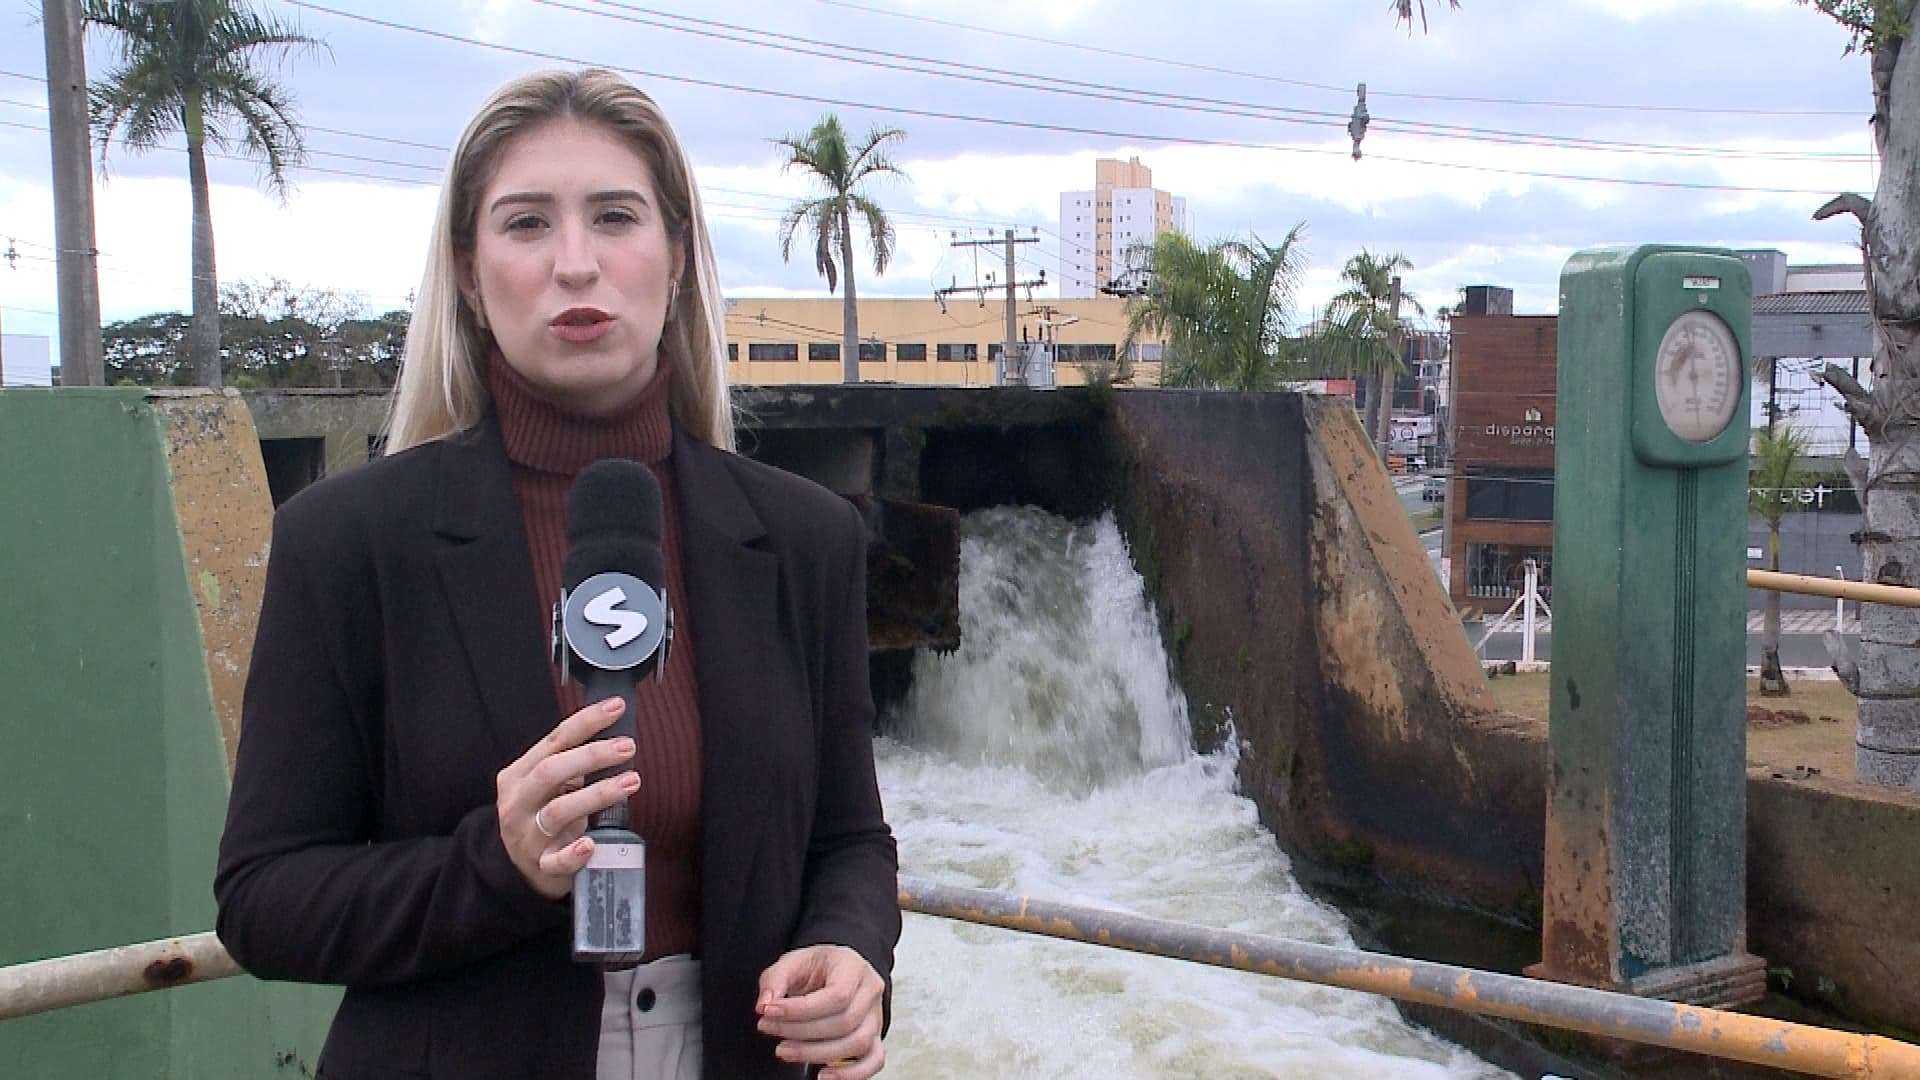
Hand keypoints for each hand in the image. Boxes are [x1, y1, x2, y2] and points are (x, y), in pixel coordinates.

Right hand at [495, 698, 639, 898]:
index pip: (554, 741)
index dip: (586, 721)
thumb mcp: (547, 786)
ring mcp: (527, 836)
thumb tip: (616, 736)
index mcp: (519, 775)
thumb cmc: (542, 816)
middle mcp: (518, 803)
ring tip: (631, 782)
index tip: (616, 707)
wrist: (521, 869)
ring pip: (558, 812)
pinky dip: (574, 853)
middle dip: (592, 755)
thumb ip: (571, 763)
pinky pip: (556, 861)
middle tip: (628, 746)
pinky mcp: (540, 866)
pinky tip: (590, 844)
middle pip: (551, 771)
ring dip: (597, 794)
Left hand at [756, 945, 885, 1078]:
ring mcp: (875, 1016)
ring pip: (857, 1044)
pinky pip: (873, 1061)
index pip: (836, 995)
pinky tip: (823, 1075)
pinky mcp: (874, 1038)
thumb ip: (775, 980)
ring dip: (817, 1054)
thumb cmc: (817, 968)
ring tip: (785, 1051)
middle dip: (801, 1032)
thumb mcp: (792, 962)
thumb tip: (765, 1005)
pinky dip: (850, 1074)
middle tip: (770, 1029)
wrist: (833, 973)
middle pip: (844, 1022)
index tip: (770, 1012)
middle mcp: (870, 991)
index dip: (801, 1009)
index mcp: (853, 966)